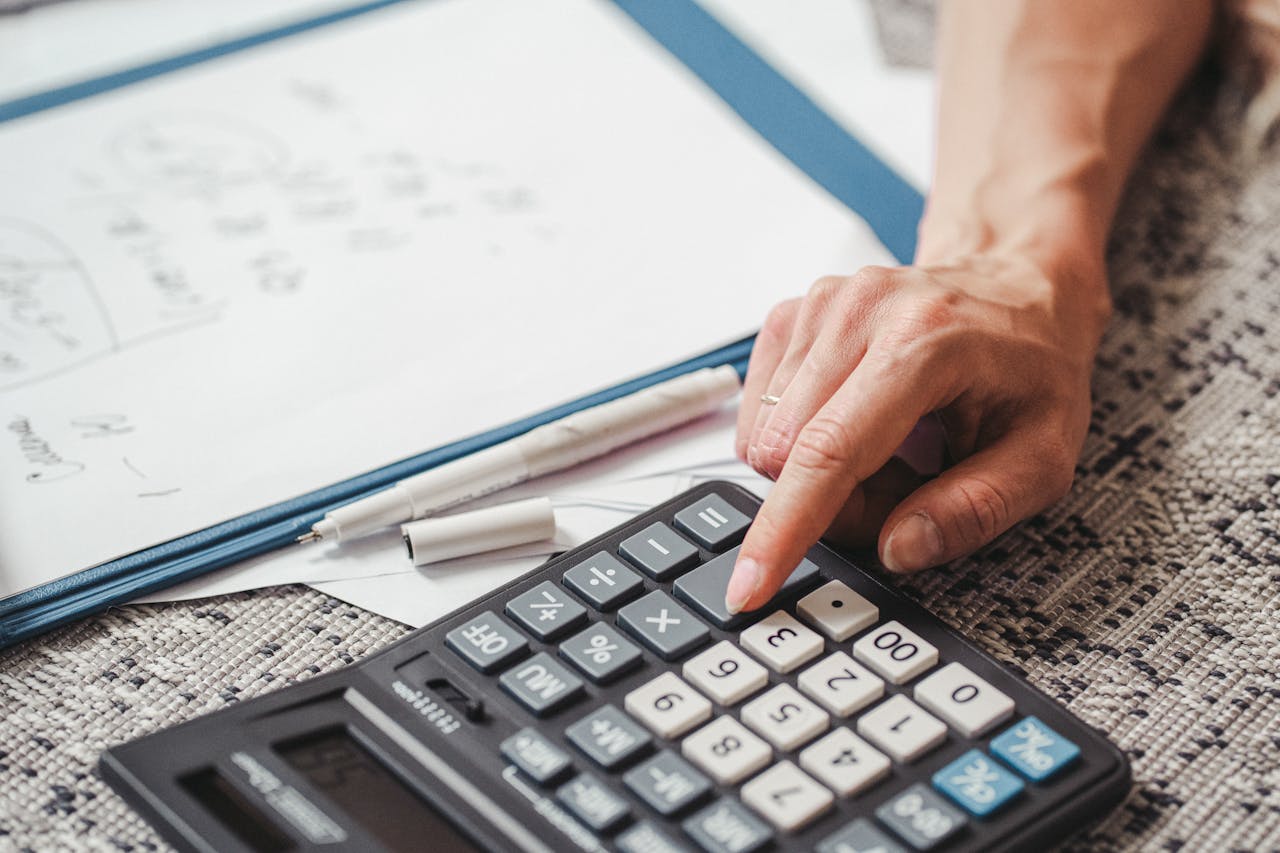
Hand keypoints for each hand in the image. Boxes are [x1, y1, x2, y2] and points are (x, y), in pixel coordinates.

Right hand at [726, 252, 1108, 612]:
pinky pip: (759, 413)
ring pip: (768, 439)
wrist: (1017, 282)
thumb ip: (978, 509)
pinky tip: (854, 421)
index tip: (749, 585)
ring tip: (890, 448)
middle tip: (904, 488)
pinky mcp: (794, 313)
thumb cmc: (1032, 364)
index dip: (785, 529)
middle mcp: (860, 312)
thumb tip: (897, 547)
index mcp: (926, 342)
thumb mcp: (1044, 455)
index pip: (830, 450)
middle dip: (833, 500)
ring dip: (819, 469)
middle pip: (789, 455)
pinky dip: (800, 438)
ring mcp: (820, 306)